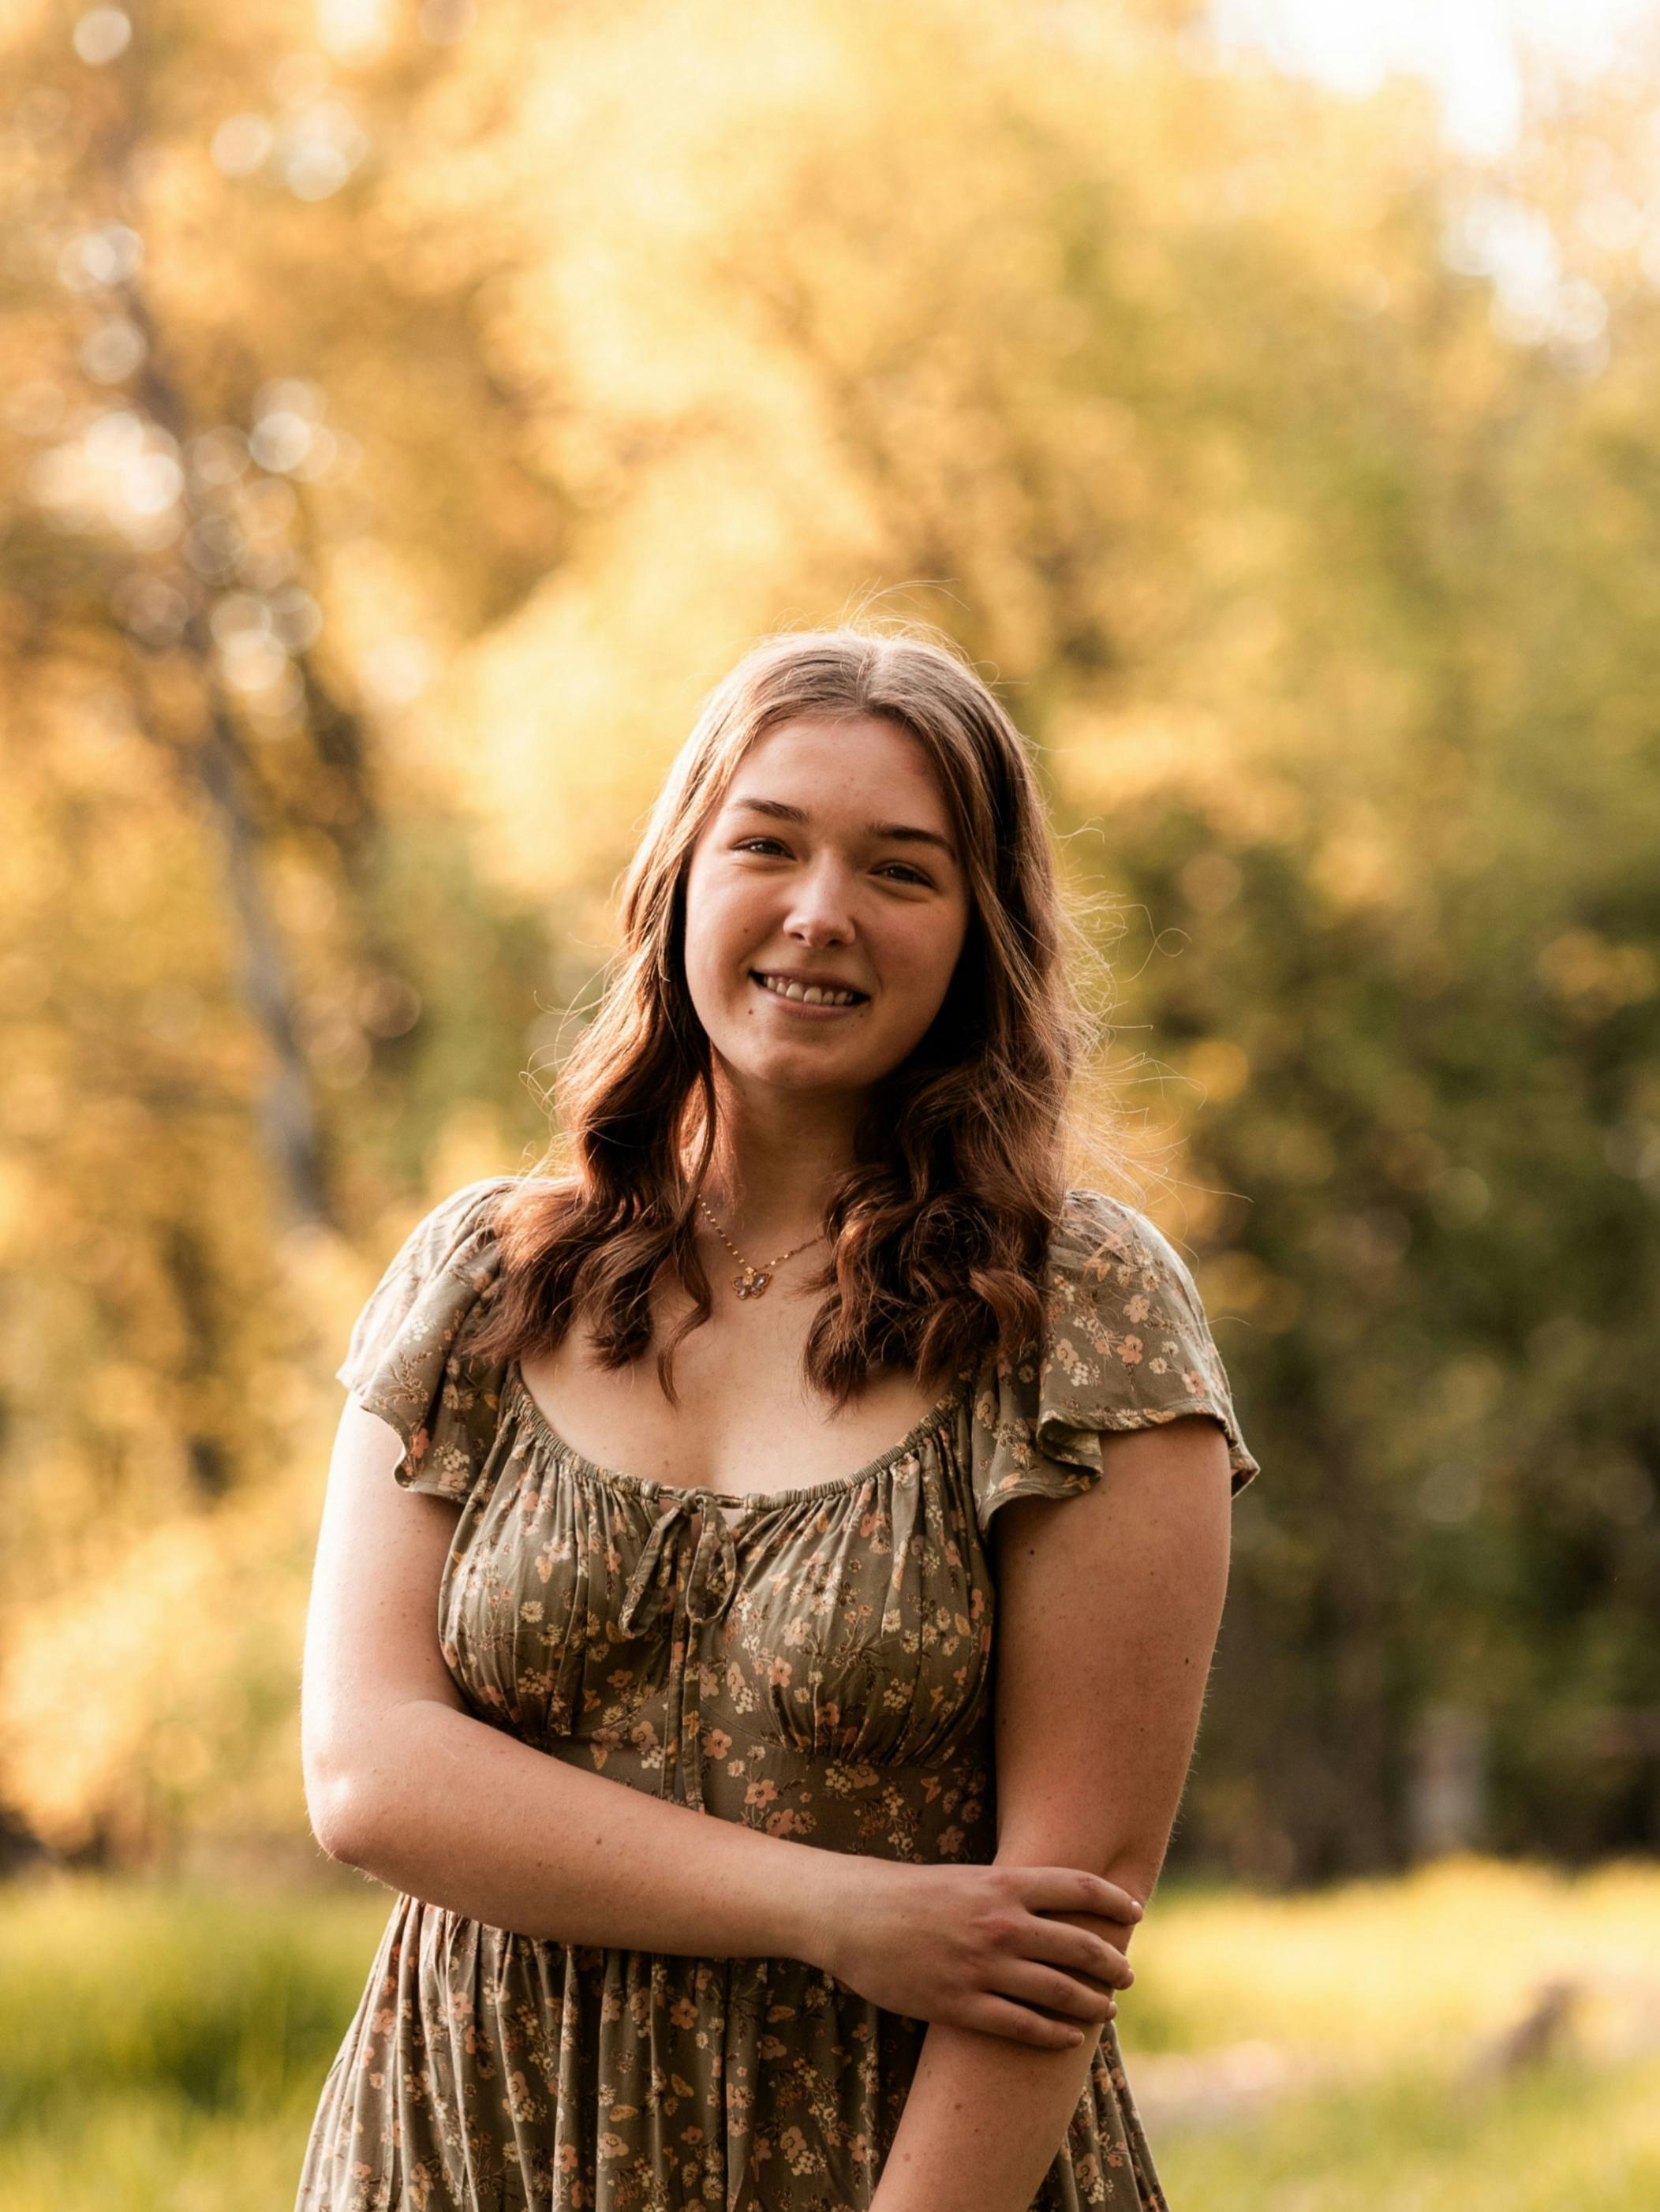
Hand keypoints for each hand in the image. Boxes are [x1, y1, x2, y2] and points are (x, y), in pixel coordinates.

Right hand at [806, 1857, 1139, 2048]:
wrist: (851, 1914)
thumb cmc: (907, 1891)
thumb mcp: (963, 1877)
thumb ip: (1007, 1890)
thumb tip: (1051, 1904)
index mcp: (1001, 1883)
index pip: (1078, 1886)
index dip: (1113, 1898)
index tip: (1134, 1910)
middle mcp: (1000, 1923)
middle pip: (1079, 1945)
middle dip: (1111, 1963)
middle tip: (1127, 1975)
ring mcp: (982, 1967)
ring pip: (1058, 1992)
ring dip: (1090, 2004)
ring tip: (1105, 2010)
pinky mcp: (960, 2005)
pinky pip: (1022, 2027)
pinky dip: (1053, 2035)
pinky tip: (1068, 2040)